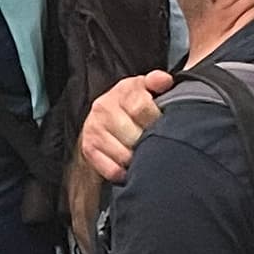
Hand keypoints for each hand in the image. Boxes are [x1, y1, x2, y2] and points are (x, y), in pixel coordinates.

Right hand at [80, 71, 169, 185]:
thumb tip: (164, 81)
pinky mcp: (89, 149)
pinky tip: (131, 166)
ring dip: (137, 159)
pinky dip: (124, 172)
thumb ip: (157, 83)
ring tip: (144, 154)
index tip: (163, 125)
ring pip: (124, 155)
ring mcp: (95, 129)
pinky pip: (111, 169)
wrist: (104, 118)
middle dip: (148, 142)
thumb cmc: (132, 105)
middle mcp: (104, 107)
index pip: (140, 107)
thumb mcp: (146, 88)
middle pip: (133, 135)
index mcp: (123, 90)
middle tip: (155, 144)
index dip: (155, 120)